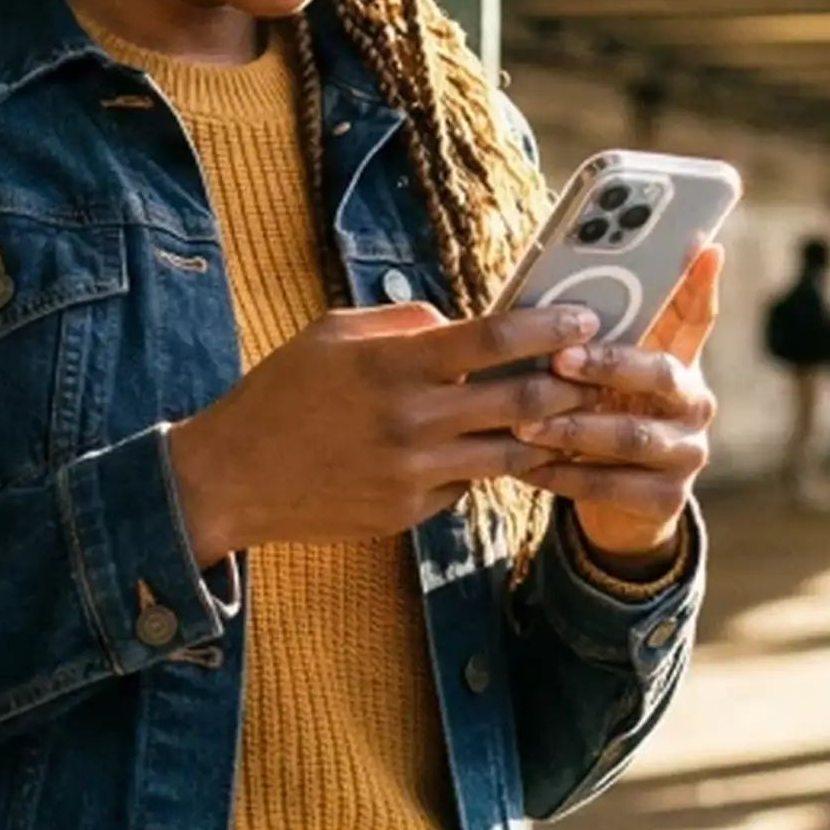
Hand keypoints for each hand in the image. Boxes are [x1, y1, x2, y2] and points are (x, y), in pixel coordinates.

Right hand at [165, 302, 607, 563]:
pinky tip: (481, 452)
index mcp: (394, 363)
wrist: (232, 478)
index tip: (585, 318)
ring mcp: (414, 472)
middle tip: (597, 373)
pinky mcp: (409, 511)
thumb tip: (458, 322)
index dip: (549, 326)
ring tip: (564, 416)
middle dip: (572, 385)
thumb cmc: (279, 394)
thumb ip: (401, 323)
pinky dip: (480, 466)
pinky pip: (466, 485)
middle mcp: (412, 419)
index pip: (494, 337)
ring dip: (544, 434)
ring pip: (510, 453)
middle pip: (523, 399)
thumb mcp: (329, 334)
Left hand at [520, 243, 724, 569]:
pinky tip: (524, 466)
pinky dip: (563, 474)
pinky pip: (611, 485)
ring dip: (574, 428)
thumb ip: (586, 337)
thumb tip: (539, 287)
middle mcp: (695, 403)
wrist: (620, 505)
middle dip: (608, 364)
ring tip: (524, 425)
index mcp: (680, 361)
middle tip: (559, 359)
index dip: (699, 281)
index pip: (696, 314)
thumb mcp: (599, 377)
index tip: (699, 243)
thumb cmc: (598, 416)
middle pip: (661, 374)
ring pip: (632, 436)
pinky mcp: (667, 499)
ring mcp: (687, 452)